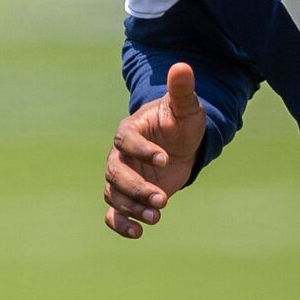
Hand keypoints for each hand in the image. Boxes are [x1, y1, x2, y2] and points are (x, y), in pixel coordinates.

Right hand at [103, 64, 206, 239]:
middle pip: (116, 173)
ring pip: (114, 195)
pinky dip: (121, 224)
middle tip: (162, 200)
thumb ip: (181, 91)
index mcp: (130, 132)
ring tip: (157, 216)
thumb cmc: (180, 123)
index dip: (142, 151)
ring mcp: (122, 177)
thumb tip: (183, 66)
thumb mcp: (185, 108)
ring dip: (133, 208)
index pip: (126, 141)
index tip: (164, 158)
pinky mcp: (128, 197)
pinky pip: (114, 212)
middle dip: (137, 188)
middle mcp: (120, 156)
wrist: (178, 146)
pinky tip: (138, 233)